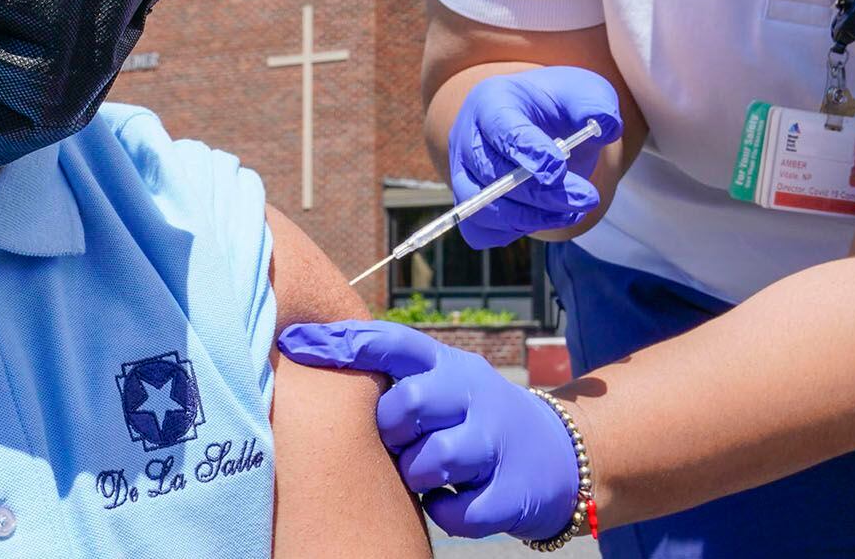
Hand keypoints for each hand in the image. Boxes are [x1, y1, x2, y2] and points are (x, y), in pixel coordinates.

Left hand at [279, 320, 580, 539]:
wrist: (560, 455)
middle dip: (390, 428)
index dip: (343, 341)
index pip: (395, 341)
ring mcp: (497, 443)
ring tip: (426, 473)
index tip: (295, 343)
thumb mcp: (444, 382)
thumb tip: (310, 355)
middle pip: (409, 403)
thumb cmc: (474, 417)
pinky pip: (456, 511)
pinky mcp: (511, 492)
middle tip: (397, 441)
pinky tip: (450, 499)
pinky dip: (444, 512)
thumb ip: (394, 372)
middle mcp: (475, 395)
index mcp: (450, 365)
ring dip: (416, 474)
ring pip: (432, 460)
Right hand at [449, 67, 621, 247]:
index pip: (501, 129)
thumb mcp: (584, 91)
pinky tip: (546, 218)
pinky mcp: (468, 202)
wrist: (541, 123)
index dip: (528, 151)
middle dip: (542, 193)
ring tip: (573, 212)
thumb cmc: (560, 106)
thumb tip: (605, 127)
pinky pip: (477, 230)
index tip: (560, 170)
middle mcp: (468, 137)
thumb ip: (595, 105)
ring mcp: (462, 172)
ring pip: (483, 207)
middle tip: (587, 198)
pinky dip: (510, 232)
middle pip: (493, 174)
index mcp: (491, 100)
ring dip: (531, 217)